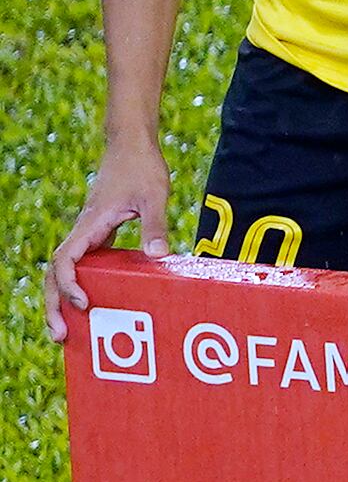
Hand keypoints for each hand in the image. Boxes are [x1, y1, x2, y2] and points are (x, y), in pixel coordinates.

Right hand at [44, 144, 173, 338]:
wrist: (132, 146)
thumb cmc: (141, 167)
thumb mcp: (154, 196)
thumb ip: (155, 225)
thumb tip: (158, 256)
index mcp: (90, 225)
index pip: (65, 260)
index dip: (69, 285)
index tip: (83, 303)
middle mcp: (83, 233)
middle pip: (55, 274)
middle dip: (54, 305)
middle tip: (61, 335)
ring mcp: (89, 234)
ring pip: (64, 271)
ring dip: (62, 300)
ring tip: (68, 330)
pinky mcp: (99, 234)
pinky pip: (83, 265)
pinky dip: (80, 285)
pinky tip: (92, 304)